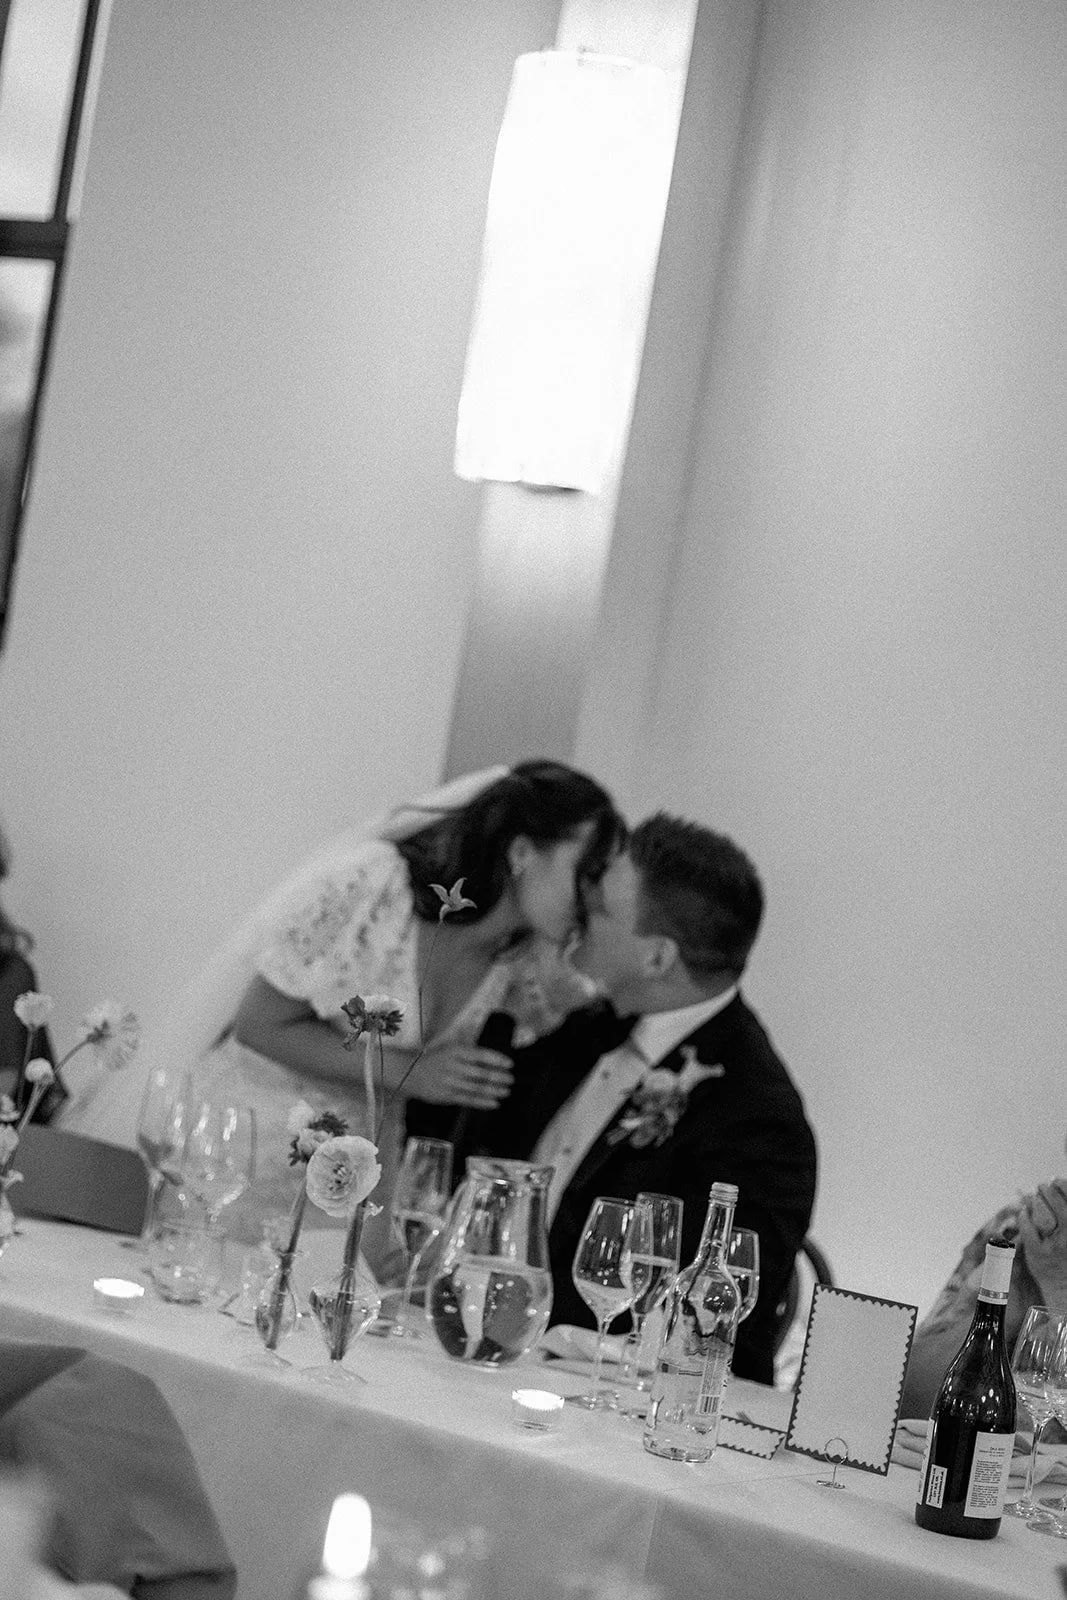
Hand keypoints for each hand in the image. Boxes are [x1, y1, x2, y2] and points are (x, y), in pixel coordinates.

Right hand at [400, 1040, 512, 1108]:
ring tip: (506, 1091)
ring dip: (494, 1091)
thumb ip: (469, 1050)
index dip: (497, 1059)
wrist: (410, 1073)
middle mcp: (453, 1066)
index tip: (510, 1063)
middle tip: (511, 1079)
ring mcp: (450, 1082)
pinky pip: (468, 1100)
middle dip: (499, 1077)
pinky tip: (495, 1103)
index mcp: (455, 1051)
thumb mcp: (449, 1047)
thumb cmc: (434, 1059)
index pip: (481, 1054)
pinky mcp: (447, 1096)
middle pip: (481, 1073)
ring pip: (477, 1088)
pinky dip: (483, 1102)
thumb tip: (492, 1054)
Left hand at [1016, 1178, 1066, 1315]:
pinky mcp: (1038, 1253)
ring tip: (1034, 1197)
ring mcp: (1054, 1246)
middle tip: (1043, 1185)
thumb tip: (1059, 1193)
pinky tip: (1024, 1213)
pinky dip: (1024, 1217)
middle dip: (1049, 1191)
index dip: (1065, 1187)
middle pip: (1059, 1206)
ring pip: (1042, 1215)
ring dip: (1036, 1202)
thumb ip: (1064, 1218)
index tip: (1058, 1179)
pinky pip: (1027, 1228)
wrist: (1064, 1288)